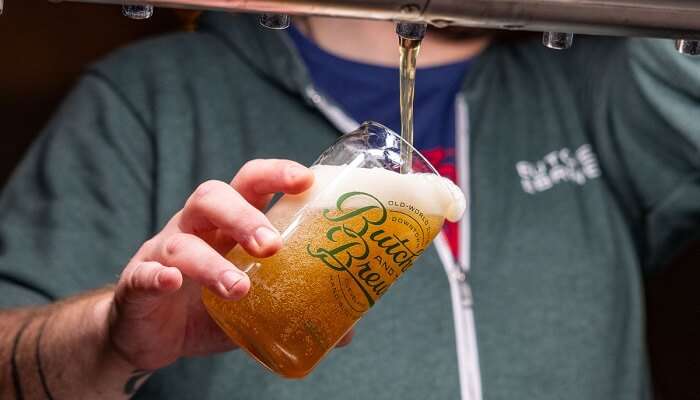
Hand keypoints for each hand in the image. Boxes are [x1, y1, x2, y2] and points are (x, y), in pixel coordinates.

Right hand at [105, 159, 350, 370]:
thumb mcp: (257, 305)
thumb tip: (347, 331)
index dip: (276, 174)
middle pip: (213, 197)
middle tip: (272, 246)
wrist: (157, 336)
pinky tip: (173, 283)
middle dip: (244, 216)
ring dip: (212, 262)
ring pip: (183, 241)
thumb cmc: (211, 305)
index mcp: (229, 222)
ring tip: (239, 289)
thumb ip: (294, 308)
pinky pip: (145, 273)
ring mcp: (165, 251)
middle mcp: (197, 227)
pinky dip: (158, 276)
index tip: (305, 180)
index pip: (252, 182)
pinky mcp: (139, 282)